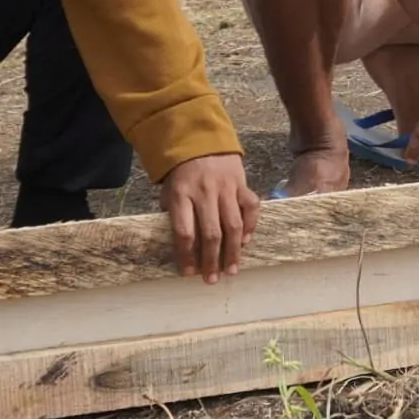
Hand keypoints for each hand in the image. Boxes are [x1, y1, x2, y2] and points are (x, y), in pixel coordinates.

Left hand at [161, 153, 258, 283]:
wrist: (201, 140)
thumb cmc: (182, 172)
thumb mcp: (168, 190)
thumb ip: (172, 213)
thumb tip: (181, 244)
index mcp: (181, 195)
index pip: (184, 232)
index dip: (187, 255)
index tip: (188, 273)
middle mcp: (204, 193)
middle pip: (210, 233)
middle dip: (211, 260)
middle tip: (212, 279)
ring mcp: (225, 188)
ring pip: (232, 224)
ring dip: (233, 251)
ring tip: (231, 269)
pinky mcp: (242, 184)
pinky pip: (250, 207)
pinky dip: (250, 225)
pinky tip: (246, 241)